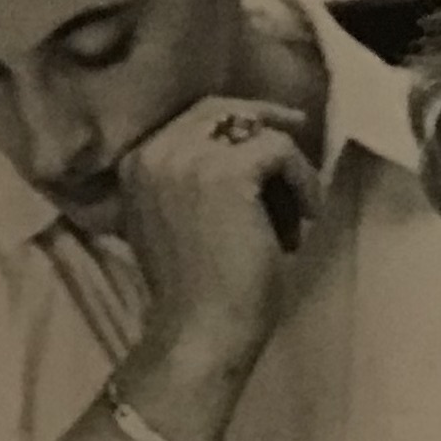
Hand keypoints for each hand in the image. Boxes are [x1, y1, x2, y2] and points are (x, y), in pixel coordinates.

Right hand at [117, 95, 317, 373]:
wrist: (199, 330)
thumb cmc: (195, 289)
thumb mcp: (176, 220)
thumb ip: (190, 179)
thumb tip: (250, 144)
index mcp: (133, 163)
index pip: (191, 118)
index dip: (236, 120)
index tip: (273, 129)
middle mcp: (153, 152)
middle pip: (219, 110)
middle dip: (265, 119)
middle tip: (301, 131)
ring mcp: (186, 159)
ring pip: (257, 132)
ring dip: (288, 167)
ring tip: (299, 210)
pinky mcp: (226, 172)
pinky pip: (280, 151)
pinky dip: (303, 182)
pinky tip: (307, 217)